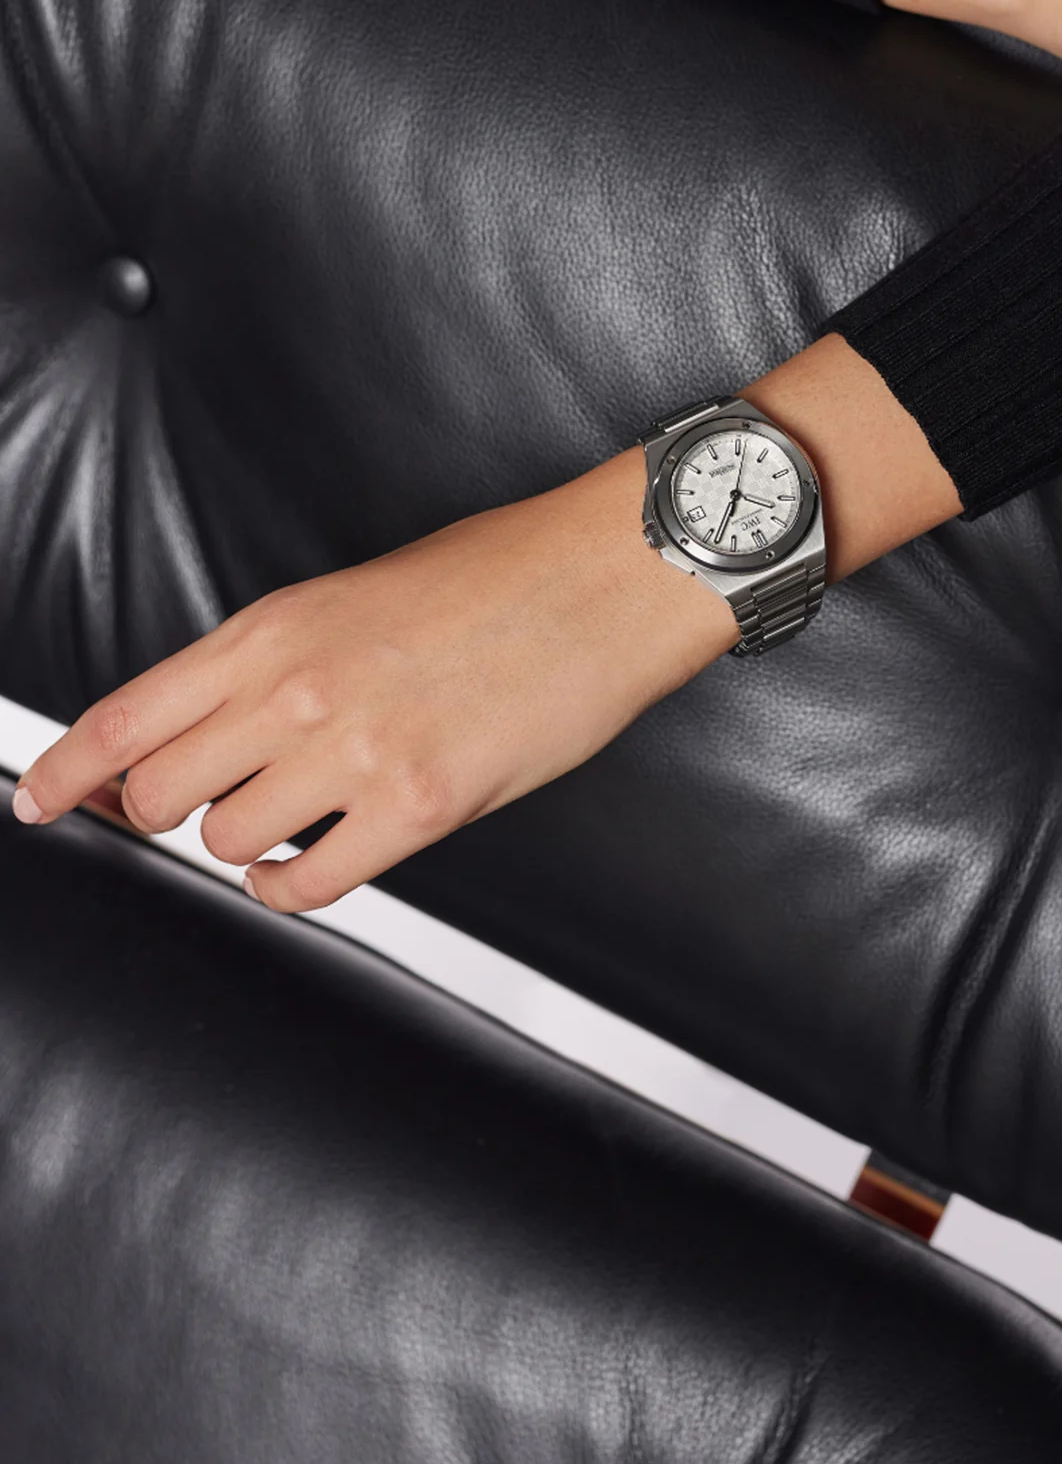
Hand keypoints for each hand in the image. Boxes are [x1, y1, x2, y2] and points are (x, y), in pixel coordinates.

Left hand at [9, 449, 737, 912]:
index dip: (66, 770)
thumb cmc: (498, 575)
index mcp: (274, 625)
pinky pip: (306, 886)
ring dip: (247, 842)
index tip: (40, 803)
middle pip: (158, 793)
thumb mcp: (355, 593)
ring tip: (294, 820)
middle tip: (204, 808)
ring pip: (226, 841)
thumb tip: (210, 724)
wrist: (604, 579)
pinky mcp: (420, 806)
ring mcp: (354, 751)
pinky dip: (293, 888)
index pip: (125, 714)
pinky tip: (314, 863)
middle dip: (165, 811)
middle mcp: (296, 688)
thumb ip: (273, 658)